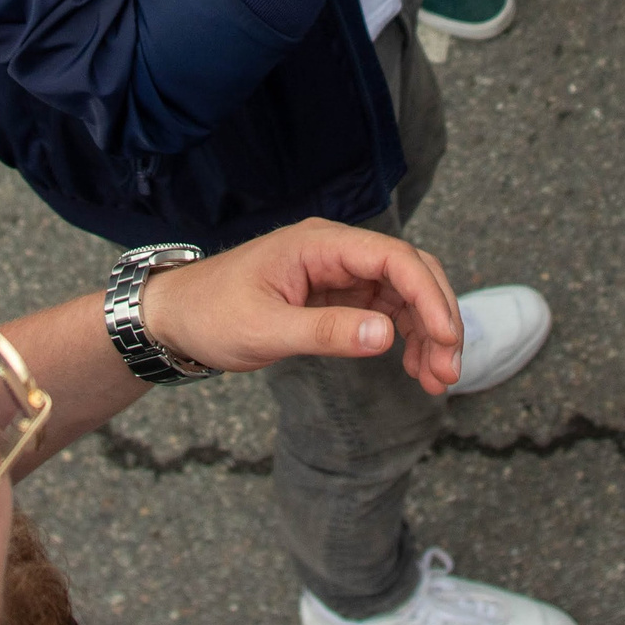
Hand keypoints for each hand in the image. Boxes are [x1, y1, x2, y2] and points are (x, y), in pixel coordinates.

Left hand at [140, 218, 464, 395]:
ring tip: (437, 380)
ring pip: (403, 293)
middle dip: (438, 316)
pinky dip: (405, 336)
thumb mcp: (264, 331)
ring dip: (426, 332)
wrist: (174, 316)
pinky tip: (415, 367)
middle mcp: (334, 250)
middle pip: (409, 271)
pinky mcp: (335, 293)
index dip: (429, 296)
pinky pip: (384, 308)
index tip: (446, 339)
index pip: (393, 258)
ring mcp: (337, 270)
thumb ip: (326, 332)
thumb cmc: (209, 315)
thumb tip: (385, 334)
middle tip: (450, 369)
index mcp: (318, 244)